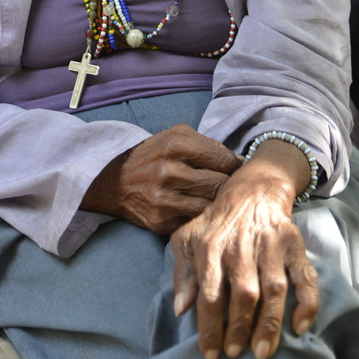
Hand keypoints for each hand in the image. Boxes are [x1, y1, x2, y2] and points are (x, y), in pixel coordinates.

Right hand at [80, 123, 243, 233]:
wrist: (117, 182)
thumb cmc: (155, 155)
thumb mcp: (176, 136)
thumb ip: (208, 145)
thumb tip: (241, 162)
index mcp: (175, 145)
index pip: (224, 159)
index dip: (235, 165)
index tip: (235, 169)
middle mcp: (169, 171)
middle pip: (221, 184)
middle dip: (228, 185)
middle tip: (229, 185)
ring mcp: (165, 199)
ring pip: (211, 205)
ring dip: (217, 202)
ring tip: (215, 196)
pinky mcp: (162, 222)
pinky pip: (196, 221)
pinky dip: (201, 216)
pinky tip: (198, 207)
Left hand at [170, 139, 319, 358]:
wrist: (251, 191)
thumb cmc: (215, 224)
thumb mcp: (187, 240)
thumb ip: (183, 274)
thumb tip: (181, 309)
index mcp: (212, 247)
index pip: (209, 293)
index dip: (209, 327)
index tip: (210, 354)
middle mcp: (242, 246)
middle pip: (243, 293)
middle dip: (240, 328)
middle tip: (236, 354)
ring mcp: (271, 244)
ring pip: (274, 288)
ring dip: (270, 323)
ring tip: (263, 352)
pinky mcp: (294, 244)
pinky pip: (305, 276)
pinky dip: (306, 303)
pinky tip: (299, 327)